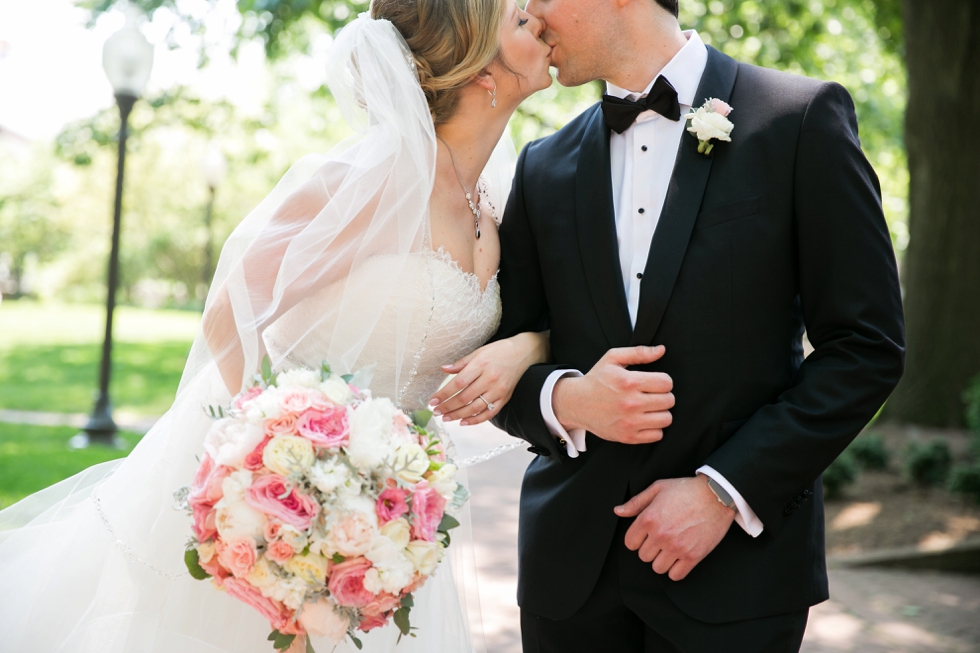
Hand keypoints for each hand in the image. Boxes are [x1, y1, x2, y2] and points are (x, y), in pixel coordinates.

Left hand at [428, 331, 549, 425]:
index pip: (458, 383)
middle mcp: (489, 379)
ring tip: (446, 418)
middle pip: (465, 397)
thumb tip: (443, 369)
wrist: (523, 353)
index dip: (444, 394)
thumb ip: (461, 363)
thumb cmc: (498, 351)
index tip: (432, 401)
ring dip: (458, 415)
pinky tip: (463, 422)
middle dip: (448, 407)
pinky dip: (476, 420)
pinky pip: (489, 413)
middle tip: (436, 412)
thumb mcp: (478, 352)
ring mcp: (498, 390)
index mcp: (481, 365)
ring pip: (475, 408)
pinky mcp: (505, 398)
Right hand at [552, 345, 672, 443]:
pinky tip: (645, 420)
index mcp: (629, 382)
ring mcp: (629, 422)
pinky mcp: (628, 436)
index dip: (663, 381)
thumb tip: (661, 350)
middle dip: (663, 396)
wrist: (577, 403)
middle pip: (669, 401)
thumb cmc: (596, 380)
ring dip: (661, 412)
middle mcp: (630, 403)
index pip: (666, 382)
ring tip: (650, 408)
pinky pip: (657, 435)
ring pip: (666, 419)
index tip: (655, 383)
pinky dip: (654, 428)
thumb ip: (639, 352)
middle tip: (652, 395)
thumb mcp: (613, 359)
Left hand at [614, 476, 734, 580]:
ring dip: (662, 560)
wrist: (716, 495)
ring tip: (670, 548)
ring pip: (658, 568)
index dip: (636, 539)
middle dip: (650, 549)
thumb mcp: (658, 488)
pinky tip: (679, 558)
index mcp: (648, 519)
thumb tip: (618, 511)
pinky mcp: (693, 556)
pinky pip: (676, 575)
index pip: (630, 543)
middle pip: (643, 556)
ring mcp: (677, 547)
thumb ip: (636, 502)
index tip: (645, 536)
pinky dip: (676, 570)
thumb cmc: (686, 489)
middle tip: (661, 539)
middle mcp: (660, 535)